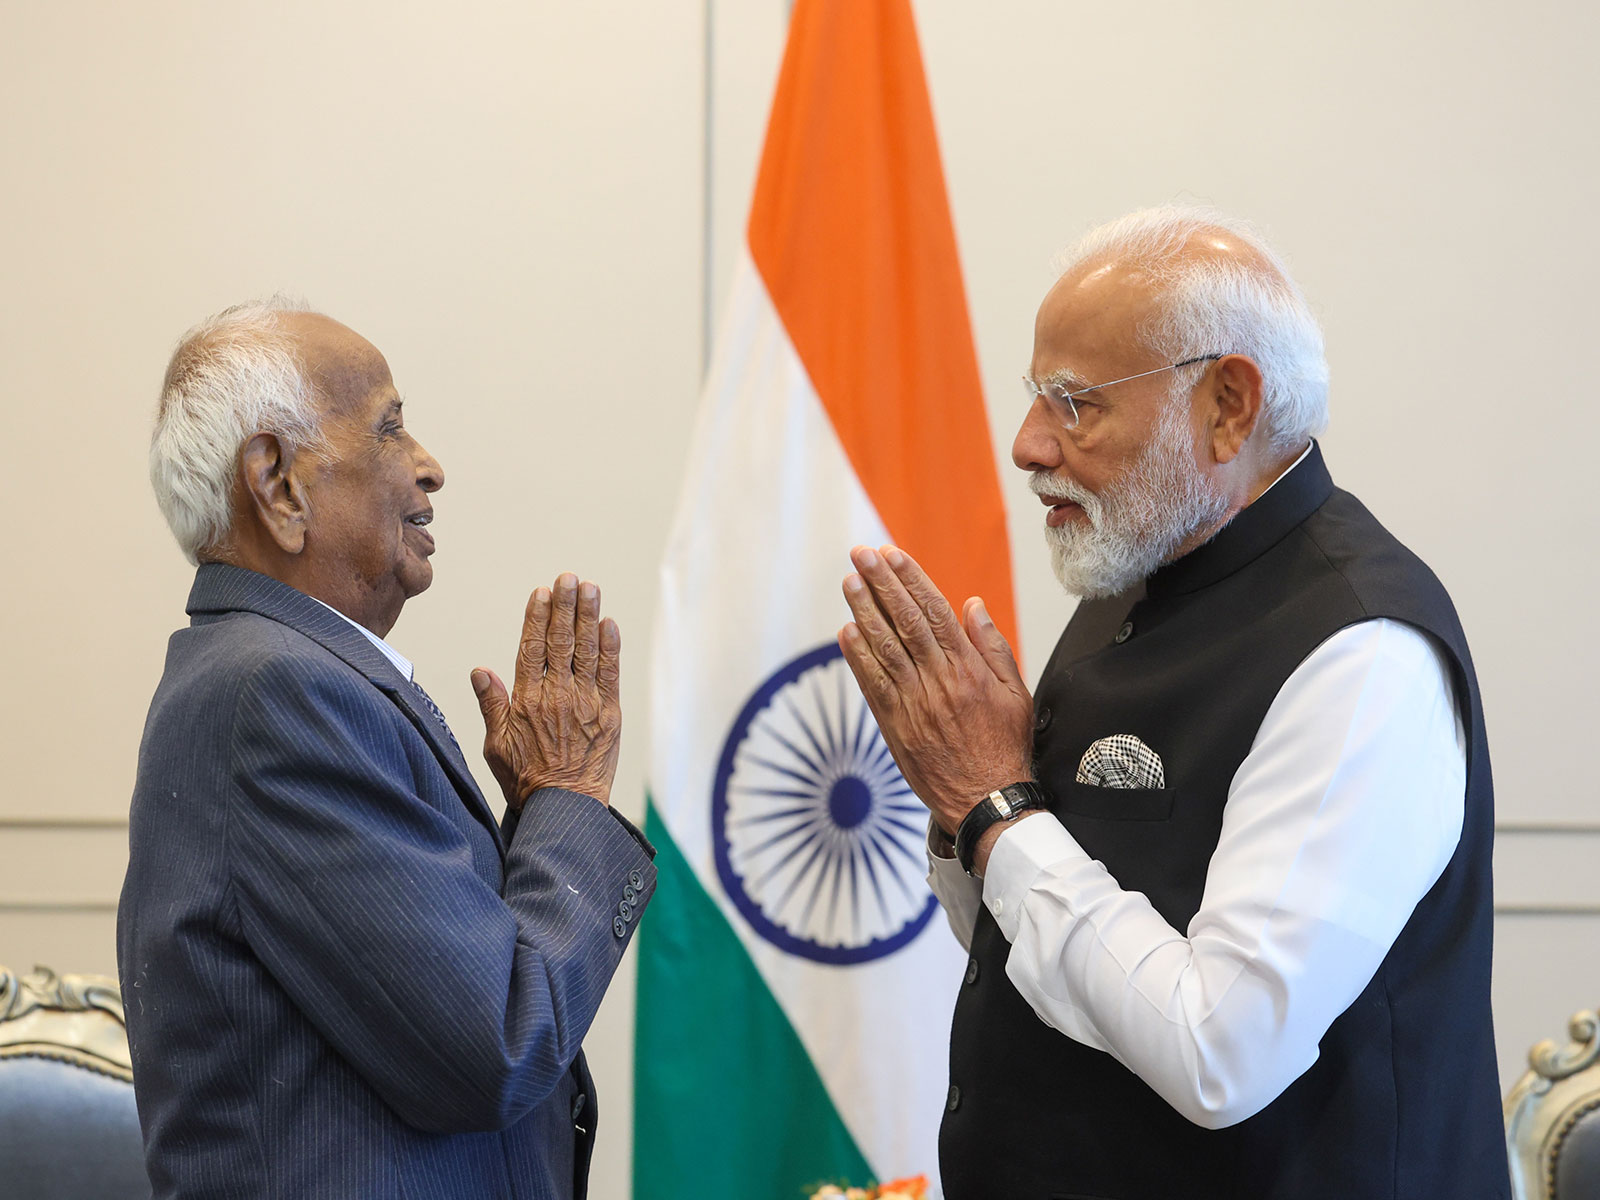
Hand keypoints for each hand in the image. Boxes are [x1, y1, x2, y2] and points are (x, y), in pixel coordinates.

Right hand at [471, 573, 621, 809]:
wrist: (565, 808)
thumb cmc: (527, 780)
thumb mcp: (496, 746)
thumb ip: (491, 705)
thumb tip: (480, 671)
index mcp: (527, 701)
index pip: (531, 649)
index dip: (537, 618)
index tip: (541, 593)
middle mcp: (558, 696)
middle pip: (561, 641)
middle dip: (564, 606)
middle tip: (569, 578)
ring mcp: (586, 704)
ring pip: (587, 651)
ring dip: (588, 616)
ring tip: (590, 588)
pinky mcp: (610, 714)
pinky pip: (610, 673)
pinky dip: (610, 647)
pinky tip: (609, 624)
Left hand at [837, 545, 1033, 837]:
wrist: (986, 800)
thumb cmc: (1003, 746)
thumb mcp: (1016, 692)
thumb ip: (992, 646)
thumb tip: (972, 605)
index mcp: (969, 669)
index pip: (935, 611)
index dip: (910, 579)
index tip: (892, 555)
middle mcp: (939, 681)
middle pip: (905, 621)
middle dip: (881, 584)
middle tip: (862, 555)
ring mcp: (914, 704)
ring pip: (884, 648)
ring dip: (864, 611)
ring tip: (849, 582)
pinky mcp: (895, 726)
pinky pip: (873, 685)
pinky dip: (858, 657)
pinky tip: (846, 632)